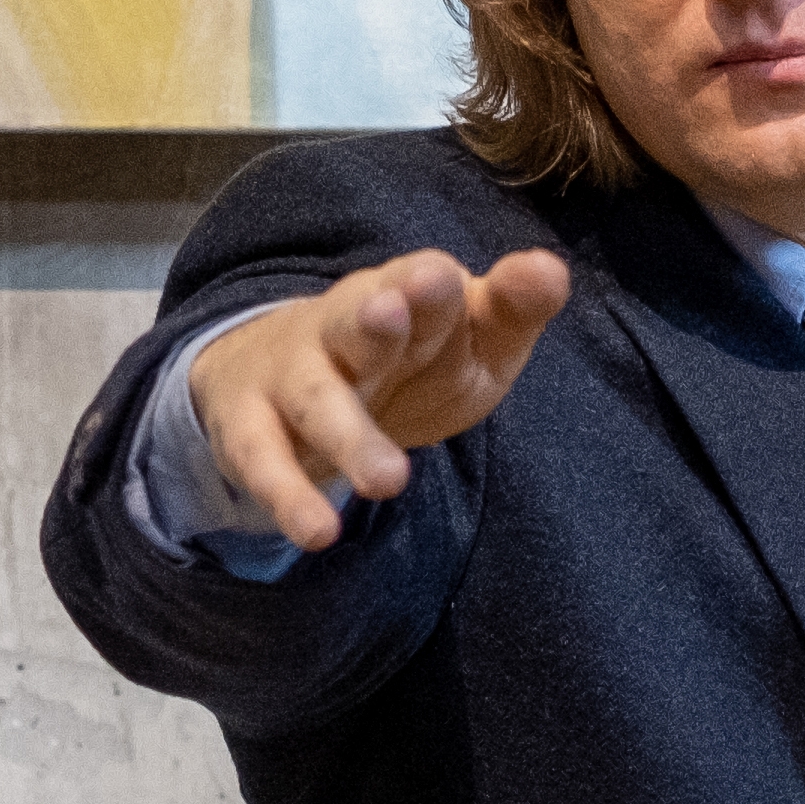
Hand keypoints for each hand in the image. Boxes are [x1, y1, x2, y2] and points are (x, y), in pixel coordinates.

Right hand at [180, 244, 573, 551]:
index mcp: (405, 295)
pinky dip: (287, 496)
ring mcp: (294, 377)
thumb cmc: (407, 357)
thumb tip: (551, 270)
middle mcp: (343, 327)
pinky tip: (317, 533)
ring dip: (348, 435)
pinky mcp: (253, 430)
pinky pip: (265, 461)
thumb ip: (511, 308)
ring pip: (316, 399)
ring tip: (389, 481)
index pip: (424, 287)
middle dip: (372, 320)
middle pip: (355, 321)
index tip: (439, 279)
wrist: (283, 376)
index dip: (430, 288)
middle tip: (390, 313)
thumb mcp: (468, 337)